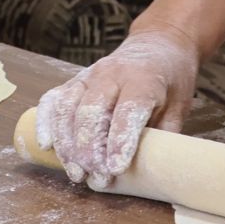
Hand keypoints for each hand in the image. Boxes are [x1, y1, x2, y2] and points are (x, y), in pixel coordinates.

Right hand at [34, 27, 200, 188]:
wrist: (157, 44)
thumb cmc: (170, 82)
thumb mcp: (179, 107)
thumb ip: (163, 137)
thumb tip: (151, 172)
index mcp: (143, 79)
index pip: (127, 111)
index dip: (119, 141)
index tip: (114, 169)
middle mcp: (111, 74)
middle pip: (91, 112)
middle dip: (90, 150)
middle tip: (97, 178)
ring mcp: (88, 75)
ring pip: (68, 108)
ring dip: (68, 144)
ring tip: (77, 173)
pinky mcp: (74, 80)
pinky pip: (52, 100)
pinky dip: (45, 123)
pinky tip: (47, 146)